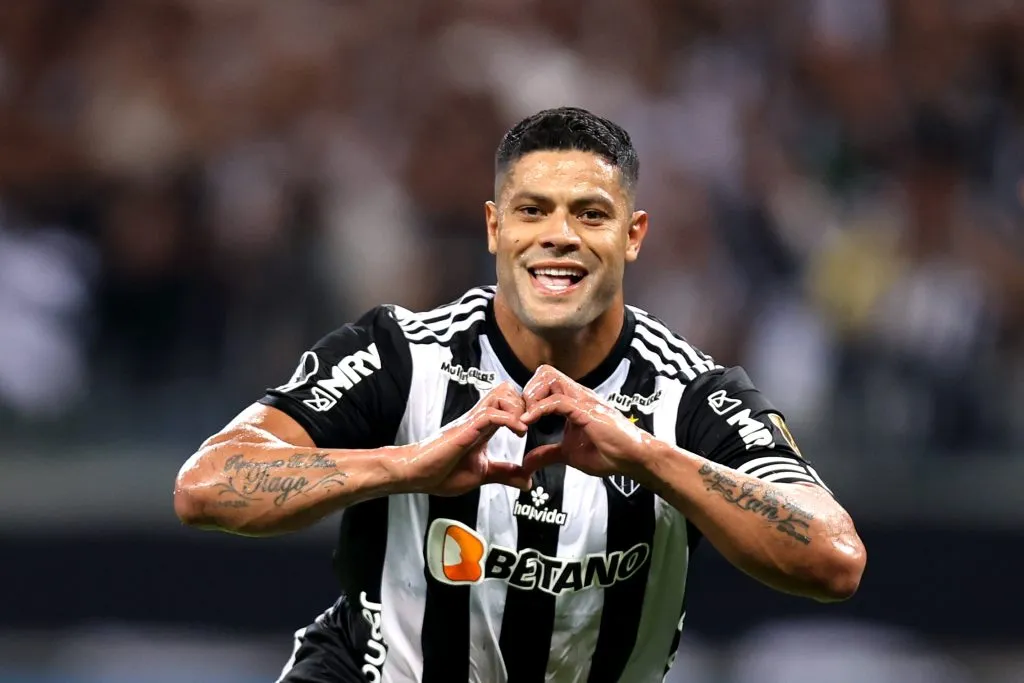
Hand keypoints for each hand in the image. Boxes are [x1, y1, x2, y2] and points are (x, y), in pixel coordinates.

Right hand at [399, 381, 531, 495]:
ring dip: (519, 408)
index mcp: (484, 426)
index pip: (509, 401)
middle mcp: (479, 418)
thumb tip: (527, 481)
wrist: (416, 475)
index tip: (536, 426)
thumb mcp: (482, 474)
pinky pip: (493, 413)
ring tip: (524, 427)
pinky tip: (519, 432)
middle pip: (507, 388)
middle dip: (525, 402)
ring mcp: (472, 420)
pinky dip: (511, 420)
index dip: (526, 408)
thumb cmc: (441, 472)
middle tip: (532, 423)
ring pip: (502, 393)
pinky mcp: (466, 428)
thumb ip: (504, 474)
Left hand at [520, 365, 646, 478]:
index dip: (528, 396)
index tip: (520, 418)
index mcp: (572, 401)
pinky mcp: (588, 411)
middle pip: (544, 372)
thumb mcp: (569, 455)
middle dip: (527, 391)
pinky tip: (529, 423)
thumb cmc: (610, 453)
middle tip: (522, 415)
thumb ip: (547, 455)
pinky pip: (558, 401)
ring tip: (526, 419)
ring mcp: (583, 400)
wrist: (634, 459)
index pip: (544, 381)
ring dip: (532, 396)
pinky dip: (538, 410)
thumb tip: (526, 463)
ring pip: (549, 378)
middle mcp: (577, 395)